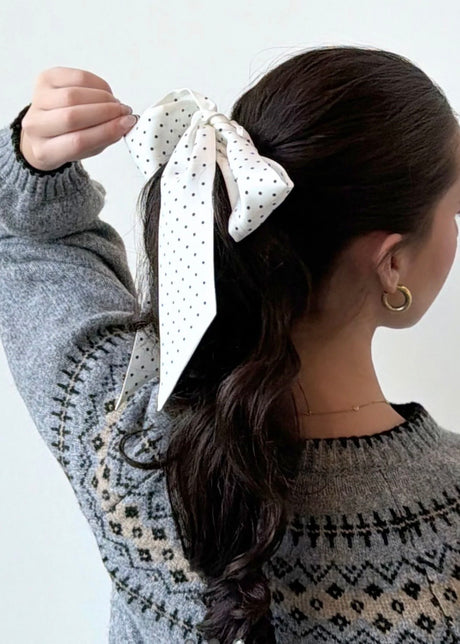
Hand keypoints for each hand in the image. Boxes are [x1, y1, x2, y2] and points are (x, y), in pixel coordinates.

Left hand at [19, 66, 137, 171]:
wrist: (47, 129)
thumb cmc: (68, 140)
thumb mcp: (87, 150)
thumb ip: (105, 138)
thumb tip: (125, 122)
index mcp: (45, 151)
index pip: (77, 142)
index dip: (106, 132)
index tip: (126, 125)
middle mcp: (35, 126)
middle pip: (72, 117)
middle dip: (105, 112)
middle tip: (123, 112)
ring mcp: (37, 100)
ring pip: (72, 96)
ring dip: (102, 98)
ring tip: (115, 103)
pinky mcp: (44, 80)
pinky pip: (73, 78)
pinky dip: (96, 84)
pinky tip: (105, 92)